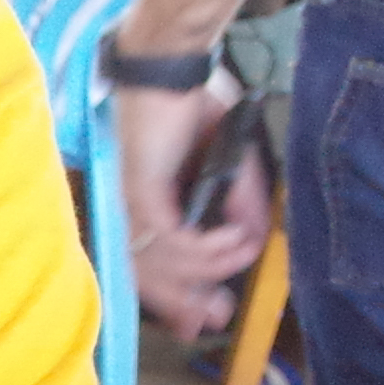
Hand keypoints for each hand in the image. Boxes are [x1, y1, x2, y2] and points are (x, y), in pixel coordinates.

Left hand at [112, 77, 268, 333]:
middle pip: (148, 274)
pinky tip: (235, 239)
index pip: (151, 262)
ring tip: (241, 255)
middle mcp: (129, 207)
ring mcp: (130, 201)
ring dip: (209, 269)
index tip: (204, 320)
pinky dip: (207, 247)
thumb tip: (253, 240)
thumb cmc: (195, 102)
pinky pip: (171, 239)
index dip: (175, 296)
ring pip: (161, 262)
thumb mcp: (233, 161)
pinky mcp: (138, 191)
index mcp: (145, 202)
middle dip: (186, 301)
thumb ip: (242, 201)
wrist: (171, 64)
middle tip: (216, 319)